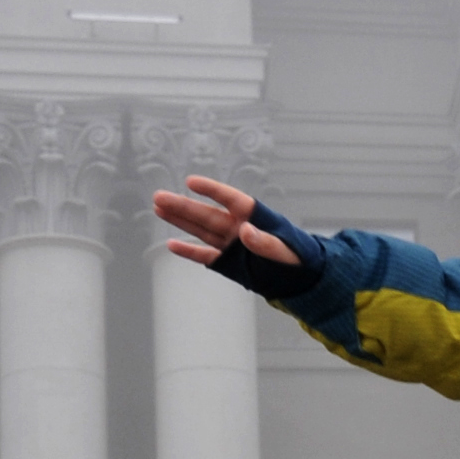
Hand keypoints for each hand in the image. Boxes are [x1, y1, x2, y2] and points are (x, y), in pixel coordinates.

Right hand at [152, 175, 293, 269]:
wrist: (301, 277)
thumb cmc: (298, 257)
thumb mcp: (286, 250)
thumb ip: (266, 242)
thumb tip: (245, 230)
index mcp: (255, 218)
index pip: (231, 200)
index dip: (212, 190)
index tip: (191, 181)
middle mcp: (238, 228)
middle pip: (207, 214)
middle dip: (183, 205)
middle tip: (158, 196)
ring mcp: (231, 245)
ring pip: (201, 230)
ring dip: (180, 220)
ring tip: (158, 207)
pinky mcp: (228, 263)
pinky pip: (205, 255)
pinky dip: (189, 251)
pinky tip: (170, 244)